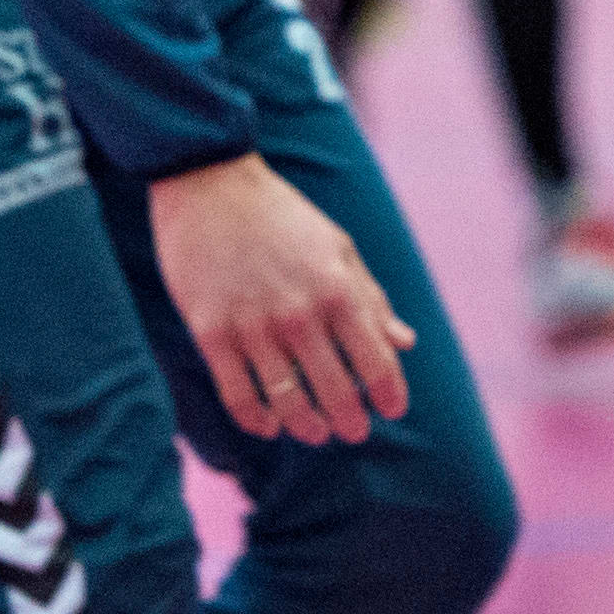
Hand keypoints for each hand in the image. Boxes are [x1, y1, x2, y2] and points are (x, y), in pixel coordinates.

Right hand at [147, 153, 413, 446]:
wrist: (210, 182)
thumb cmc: (281, 215)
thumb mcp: (337, 247)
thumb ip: (371, 298)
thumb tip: (404, 343)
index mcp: (337, 288)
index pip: (376, 362)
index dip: (390, 395)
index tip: (392, 410)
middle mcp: (299, 313)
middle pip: (337, 394)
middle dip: (351, 422)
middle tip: (354, 432)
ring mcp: (252, 325)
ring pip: (288, 404)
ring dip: (307, 428)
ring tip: (314, 432)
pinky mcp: (210, 332)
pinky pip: (238, 396)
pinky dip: (256, 421)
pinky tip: (268, 425)